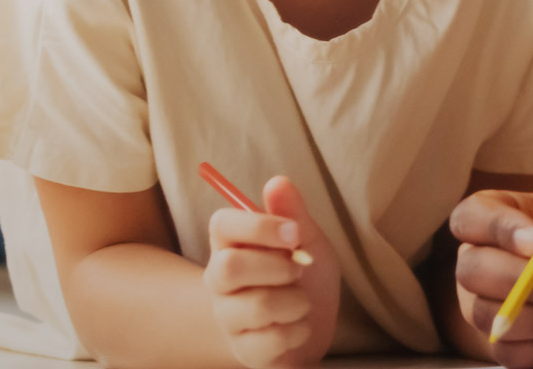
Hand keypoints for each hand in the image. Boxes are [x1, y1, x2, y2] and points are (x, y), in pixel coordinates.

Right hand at [204, 175, 341, 368]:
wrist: (314, 324)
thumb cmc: (305, 275)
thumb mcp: (307, 239)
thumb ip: (292, 213)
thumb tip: (277, 182)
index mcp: (231, 245)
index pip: (221, 224)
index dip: (259, 226)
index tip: (294, 233)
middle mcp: (219, 281)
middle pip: (229, 267)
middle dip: (278, 267)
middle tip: (299, 268)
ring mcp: (227, 319)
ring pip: (257, 306)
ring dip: (296, 301)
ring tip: (301, 300)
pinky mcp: (244, 351)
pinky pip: (272, 340)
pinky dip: (299, 330)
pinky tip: (297, 326)